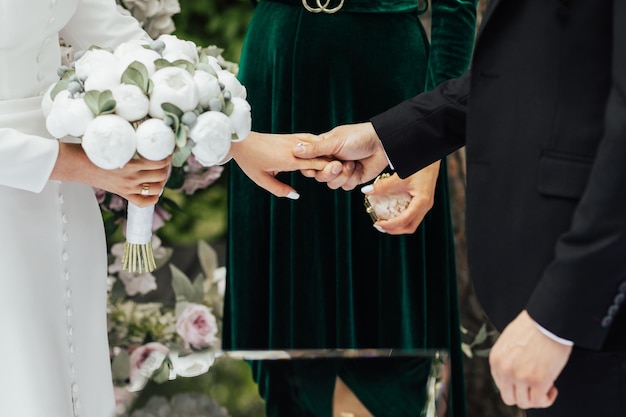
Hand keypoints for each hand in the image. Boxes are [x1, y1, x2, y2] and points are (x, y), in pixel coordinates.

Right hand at [52, 143, 170, 206]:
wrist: (76, 165)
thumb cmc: (92, 150)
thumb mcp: (113, 144)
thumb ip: (128, 142)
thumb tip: (141, 131)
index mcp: (130, 164)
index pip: (159, 162)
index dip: (167, 157)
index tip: (167, 150)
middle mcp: (131, 179)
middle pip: (161, 176)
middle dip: (166, 168)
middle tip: (164, 161)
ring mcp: (127, 188)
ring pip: (156, 189)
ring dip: (162, 181)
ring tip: (160, 173)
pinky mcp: (123, 194)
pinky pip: (144, 203)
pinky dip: (152, 198)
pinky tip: (154, 191)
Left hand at [230, 131, 333, 197]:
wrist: (241, 141)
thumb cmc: (250, 162)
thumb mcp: (262, 180)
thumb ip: (280, 190)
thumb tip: (296, 195)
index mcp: (288, 160)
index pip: (316, 164)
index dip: (329, 169)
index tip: (340, 173)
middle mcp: (294, 148)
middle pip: (321, 153)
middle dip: (334, 160)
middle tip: (347, 167)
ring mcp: (294, 140)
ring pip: (318, 145)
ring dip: (329, 152)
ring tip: (341, 159)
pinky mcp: (292, 137)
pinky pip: (311, 140)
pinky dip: (321, 146)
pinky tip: (328, 151)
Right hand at [293, 122, 389, 189]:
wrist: (382, 144)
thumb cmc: (358, 137)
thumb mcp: (334, 142)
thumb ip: (315, 149)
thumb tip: (294, 149)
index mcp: (323, 150)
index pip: (308, 164)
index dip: (310, 169)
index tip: (313, 169)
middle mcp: (330, 161)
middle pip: (319, 177)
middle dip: (329, 173)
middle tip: (338, 164)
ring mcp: (341, 170)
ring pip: (332, 184)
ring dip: (343, 175)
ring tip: (352, 163)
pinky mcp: (352, 178)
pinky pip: (345, 187)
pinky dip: (352, 178)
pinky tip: (358, 167)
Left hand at [362, 162, 439, 234]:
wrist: (430, 156)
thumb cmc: (417, 165)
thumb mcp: (399, 177)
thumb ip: (382, 185)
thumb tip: (365, 191)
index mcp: (422, 202)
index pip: (405, 220)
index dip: (390, 225)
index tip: (377, 224)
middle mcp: (426, 206)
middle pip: (410, 227)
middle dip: (394, 230)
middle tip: (379, 226)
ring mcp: (426, 204)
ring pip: (412, 223)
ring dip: (398, 225)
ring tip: (384, 222)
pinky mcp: (423, 201)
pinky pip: (413, 215)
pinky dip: (402, 218)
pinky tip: (391, 213)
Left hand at [489, 310, 572, 408]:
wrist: (548, 320)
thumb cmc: (533, 327)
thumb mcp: (510, 341)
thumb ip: (507, 358)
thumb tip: (513, 373)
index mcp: (496, 359)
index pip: (501, 386)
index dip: (516, 386)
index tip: (528, 379)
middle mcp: (504, 370)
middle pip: (510, 398)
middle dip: (524, 395)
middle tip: (537, 386)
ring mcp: (520, 376)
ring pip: (524, 402)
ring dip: (537, 398)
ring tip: (547, 385)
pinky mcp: (538, 380)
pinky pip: (540, 402)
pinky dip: (547, 398)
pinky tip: (553, 387)